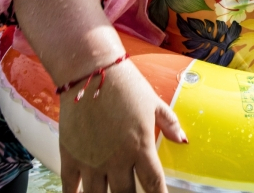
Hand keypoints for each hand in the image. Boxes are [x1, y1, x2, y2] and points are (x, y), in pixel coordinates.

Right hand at [59, 60, 185, 192]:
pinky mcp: (70, 156)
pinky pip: (70, 187)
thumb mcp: (153, 102)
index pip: (153, 183)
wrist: (90, 72)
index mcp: (140, 146)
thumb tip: (183, 140)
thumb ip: (169, 123)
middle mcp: (116, 159)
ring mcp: (91, 160)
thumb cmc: (125, 84)